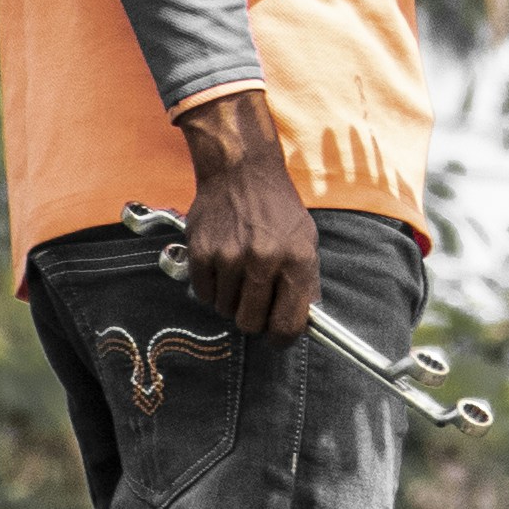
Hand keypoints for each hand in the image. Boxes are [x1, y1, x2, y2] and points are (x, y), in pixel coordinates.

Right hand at [166, 90, 322, 336]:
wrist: (240, 171)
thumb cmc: (277, 209)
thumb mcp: (306, 240)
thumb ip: (305, 282)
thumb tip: (303, 323)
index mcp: (296, 260)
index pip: (288, 324)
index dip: (281, 338)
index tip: (276, 337)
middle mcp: (263, 260)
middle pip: (250, 323)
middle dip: (252, 318)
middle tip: (253, 299)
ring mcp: (230, 257)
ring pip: (225, 310)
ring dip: (231, 299)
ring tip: (238, 271)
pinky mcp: (202, 253)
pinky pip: (204, 294)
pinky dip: (212, 286)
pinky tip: (221, 263)